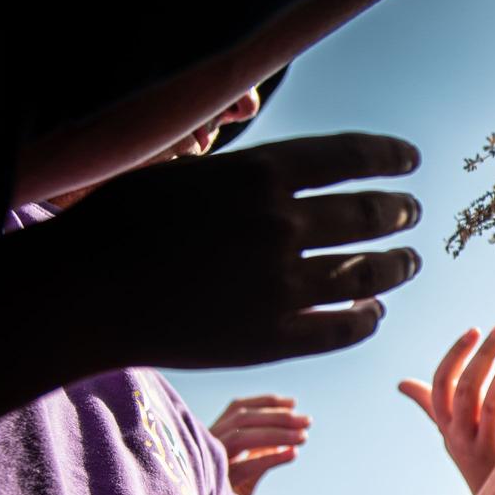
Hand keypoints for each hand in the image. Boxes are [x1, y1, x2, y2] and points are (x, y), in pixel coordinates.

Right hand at [0, 133, 422, 372]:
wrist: (84, 293)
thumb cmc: (122, 222)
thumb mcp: (188, 172)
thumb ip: (247, 176)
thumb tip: (294, 176)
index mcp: (259, 174)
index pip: (350, 155)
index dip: (389, 157)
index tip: (410, 161)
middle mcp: (280, 225)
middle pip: (367, 215)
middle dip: (397, 213)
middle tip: (410, 212)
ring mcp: (281, 286)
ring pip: (365, 275)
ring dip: (395, 267)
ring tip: (408, 261)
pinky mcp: (273, 338)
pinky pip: (342, 329)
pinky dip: (366, 319)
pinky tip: (372, 313)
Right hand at [210, 395, 310, 494]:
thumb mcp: (248, 470)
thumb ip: (263, 452)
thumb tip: (290, 437)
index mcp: (214, 435)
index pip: (238, 408)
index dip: (265, 403)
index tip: (293, 403)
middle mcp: (208, 444)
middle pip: (243, 419)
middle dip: (278, 416)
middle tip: (307, 421)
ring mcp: (211, 462)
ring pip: (244, 438)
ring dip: (277, 434)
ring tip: (304, 436)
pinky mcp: (218, 484)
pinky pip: (246, 467)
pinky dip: (270, 459)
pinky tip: (292, 455)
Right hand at [399, 325, 494, 490]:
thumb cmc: (479, 458)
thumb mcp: (452, 433)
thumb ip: (430, 406)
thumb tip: (402, 384)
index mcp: (447, 426)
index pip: (441, 385)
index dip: (456, 355)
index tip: (473, 330)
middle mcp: (463, 435)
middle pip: (466, 390)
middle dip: (482, 356)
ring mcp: (487, 444)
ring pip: (492, 401)